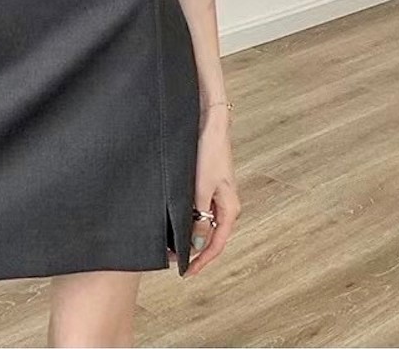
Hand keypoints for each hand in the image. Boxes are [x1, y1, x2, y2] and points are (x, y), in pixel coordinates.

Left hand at [182, 108, 239, 277]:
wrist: (209, 126)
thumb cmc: (209, 153)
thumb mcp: (200, 190)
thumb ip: (198, 218)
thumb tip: (196, 244)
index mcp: (230, 208)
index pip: (217, 244)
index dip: (202, 261)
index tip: (187, 273)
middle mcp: (226, 205)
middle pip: (210, 236)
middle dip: (193, 250)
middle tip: (172, 260)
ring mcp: (217, 196)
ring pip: (203, 223)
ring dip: (188, 234)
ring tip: (169, 244)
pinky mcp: (208, 186)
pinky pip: (199, 210)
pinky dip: (187, 218)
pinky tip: (173, 221)